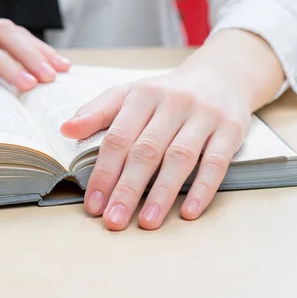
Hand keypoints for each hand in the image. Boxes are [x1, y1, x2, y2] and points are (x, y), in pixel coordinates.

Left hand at [61, 30, 284, 229]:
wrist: (222, 75)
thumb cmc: (167, 93)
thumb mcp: (131, 94)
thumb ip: (98, 111)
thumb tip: (66, 129)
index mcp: (143, 94)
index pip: (118, 137)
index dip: (104, 172)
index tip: (93, 203)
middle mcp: (173, 102)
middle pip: (146, 150)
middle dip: (127, 189)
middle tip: (113, 220)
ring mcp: (204, 115)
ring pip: (180, 157)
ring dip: (162, 193)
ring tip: (146, 222)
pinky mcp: (231, 129)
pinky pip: (216, 162)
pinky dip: (203, 188)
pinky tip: (188, 212)